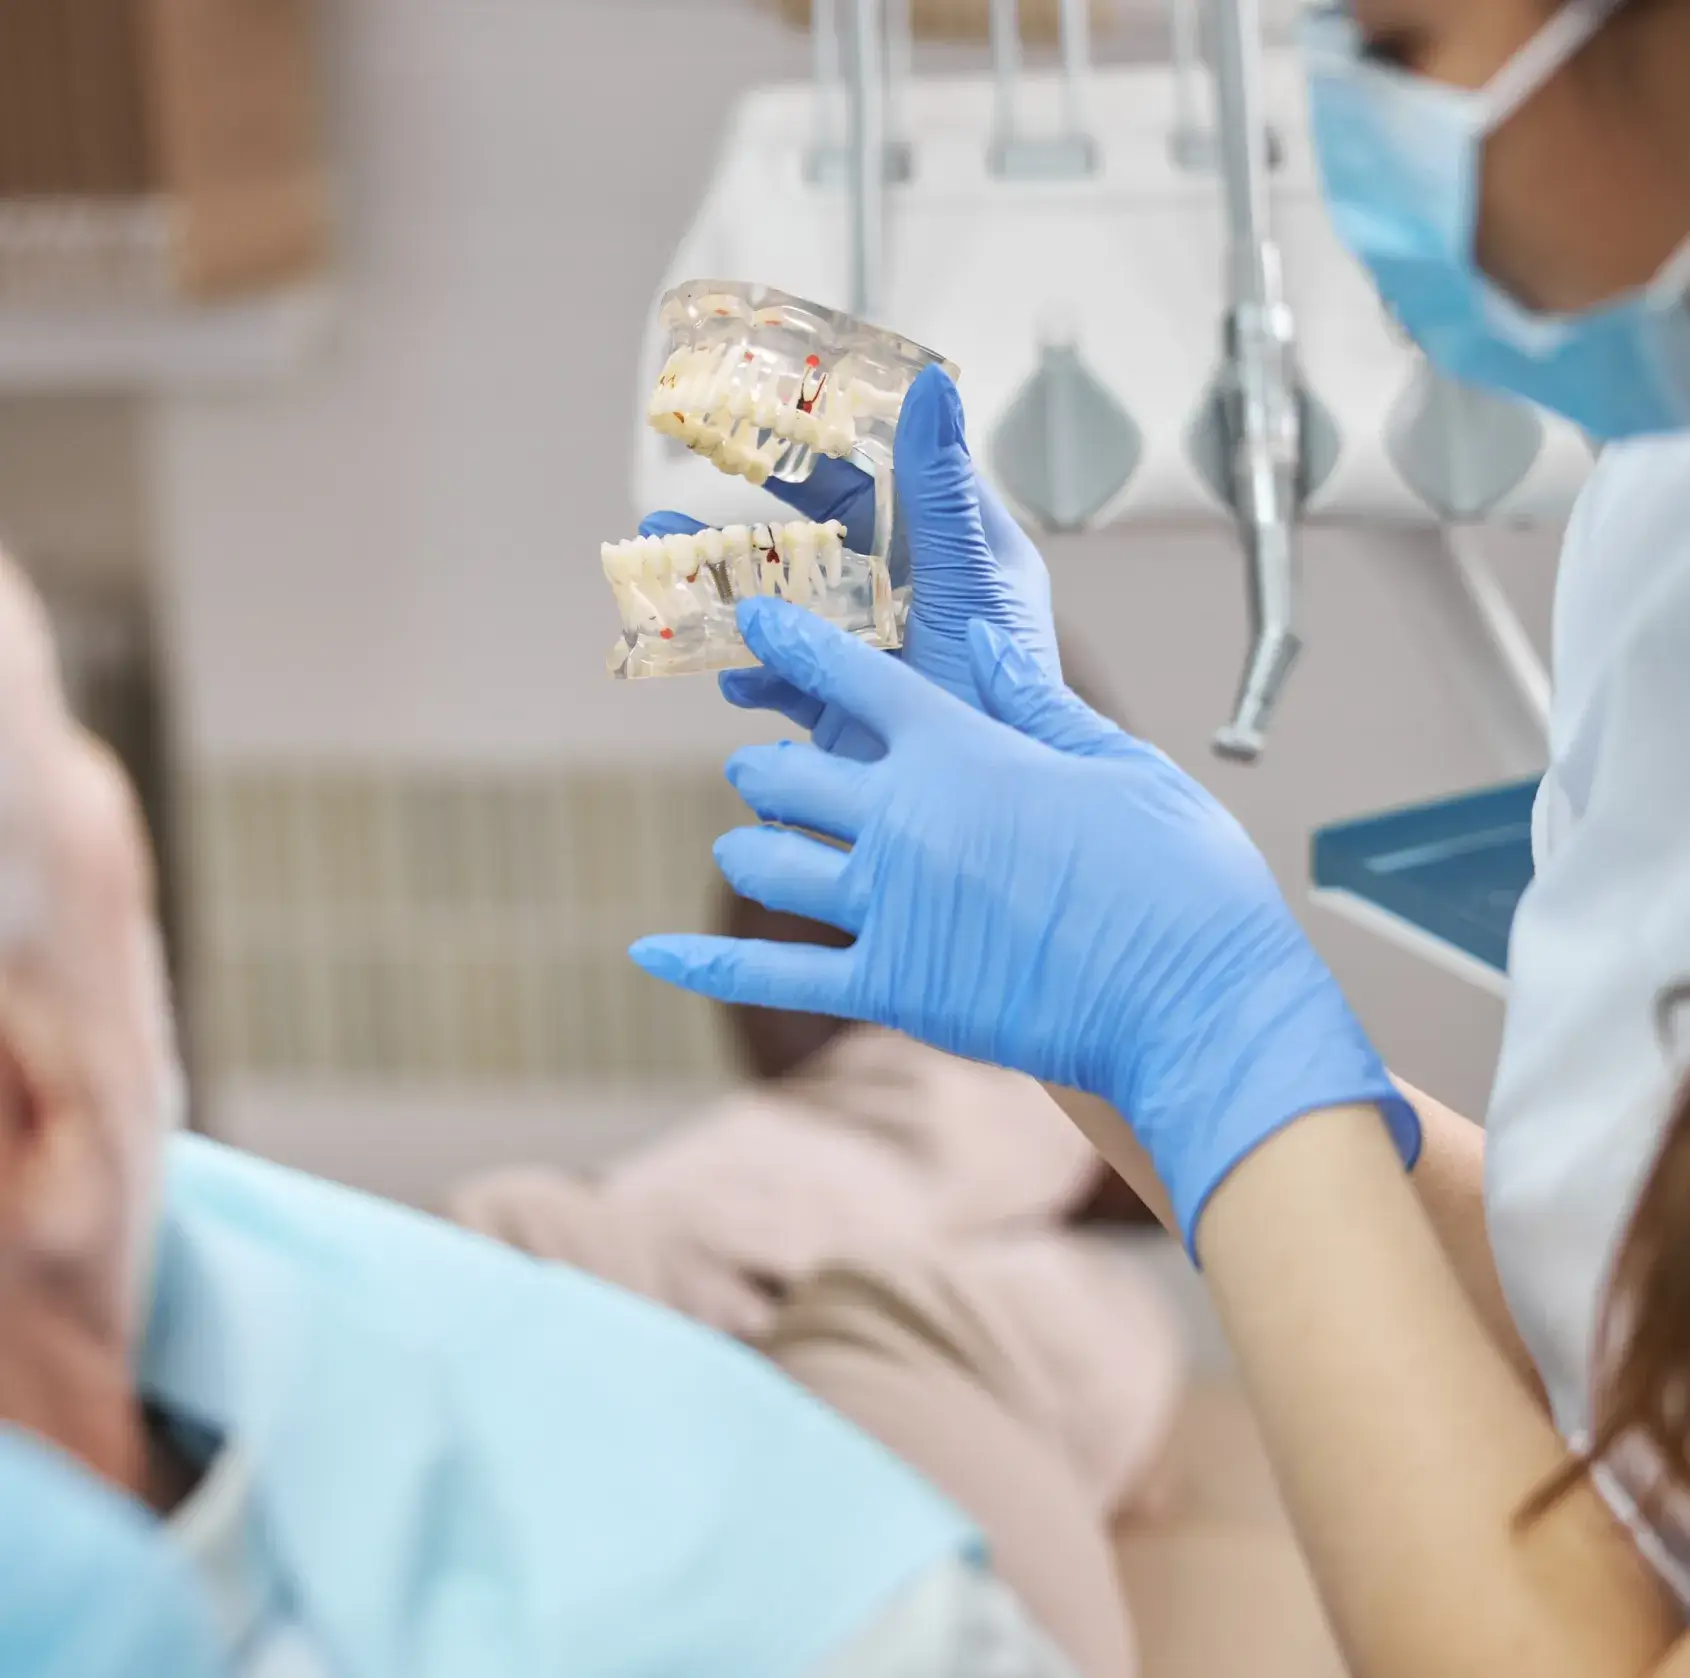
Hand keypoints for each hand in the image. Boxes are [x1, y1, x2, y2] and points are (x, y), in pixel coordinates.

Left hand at [630, 599, 1417, 1248]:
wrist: (1197, 1004)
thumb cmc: (1183, 880)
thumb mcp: (1122, 765)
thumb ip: (1039, 706)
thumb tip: (988, 648)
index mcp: (963, 750)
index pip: (854, 680)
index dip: (797, 644)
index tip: (756, 620)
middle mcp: (906, 818)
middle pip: (789, 777)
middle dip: (768, 772)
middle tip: (761, 772)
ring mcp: (888, 905)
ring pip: (768, 864)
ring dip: (749, 849)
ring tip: (744, 845)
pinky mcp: (891, 988)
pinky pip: (769, 973)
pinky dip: (702, 965)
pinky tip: (643, 954)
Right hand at [640, 364, 1059, 759]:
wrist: (992, 822)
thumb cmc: (1004, 693)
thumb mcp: (968, 583)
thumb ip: (941, 491)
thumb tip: (932, 385)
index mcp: (950, 547)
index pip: (879, 471)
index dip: (820, 435)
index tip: (756, 398)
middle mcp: (906, 593)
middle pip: (814, 534)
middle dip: (746, 511)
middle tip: (684, 473)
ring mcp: (870, 652)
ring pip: (784, 605)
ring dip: (724, 587)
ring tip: (661, 566)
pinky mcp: (843, 708)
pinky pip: (781, 679)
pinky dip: (750, 676)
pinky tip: (732, 678)